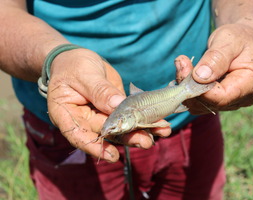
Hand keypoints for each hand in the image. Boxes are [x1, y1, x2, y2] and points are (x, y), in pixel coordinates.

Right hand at [47, 48, 170, 161]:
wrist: (75, 59)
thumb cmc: (73, 65)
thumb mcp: (84, 75)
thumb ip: (99, 90)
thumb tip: (118, 105)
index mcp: (67, 114)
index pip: (79, 135)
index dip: (96, 147)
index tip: (112, 155)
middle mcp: (85, 120)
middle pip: (107, 133)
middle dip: (129, 138)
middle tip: (147, 142)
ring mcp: (101, 115)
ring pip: (121, 128)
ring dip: (141, 131)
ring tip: (162, 132)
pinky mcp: (115, 108)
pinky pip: (129, 115)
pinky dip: (144, 118)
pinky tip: (160, 122)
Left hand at [175, 24, 252, 114]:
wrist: (240, 41)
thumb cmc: (237, 37)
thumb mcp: (229, 40)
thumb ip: (216, 58)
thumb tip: (199, 77)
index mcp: (251, 84)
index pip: (222, 97)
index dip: (200, 89)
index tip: (185, 68)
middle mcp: (242, 99)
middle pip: (209, 103)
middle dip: (190, 85)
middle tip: (181, 62)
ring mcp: (229, 103)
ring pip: (199, 106)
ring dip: (186, 87)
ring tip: (182, 64)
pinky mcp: (217, 102)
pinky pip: (197, 103)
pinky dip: (187, 90)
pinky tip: (185, 73)